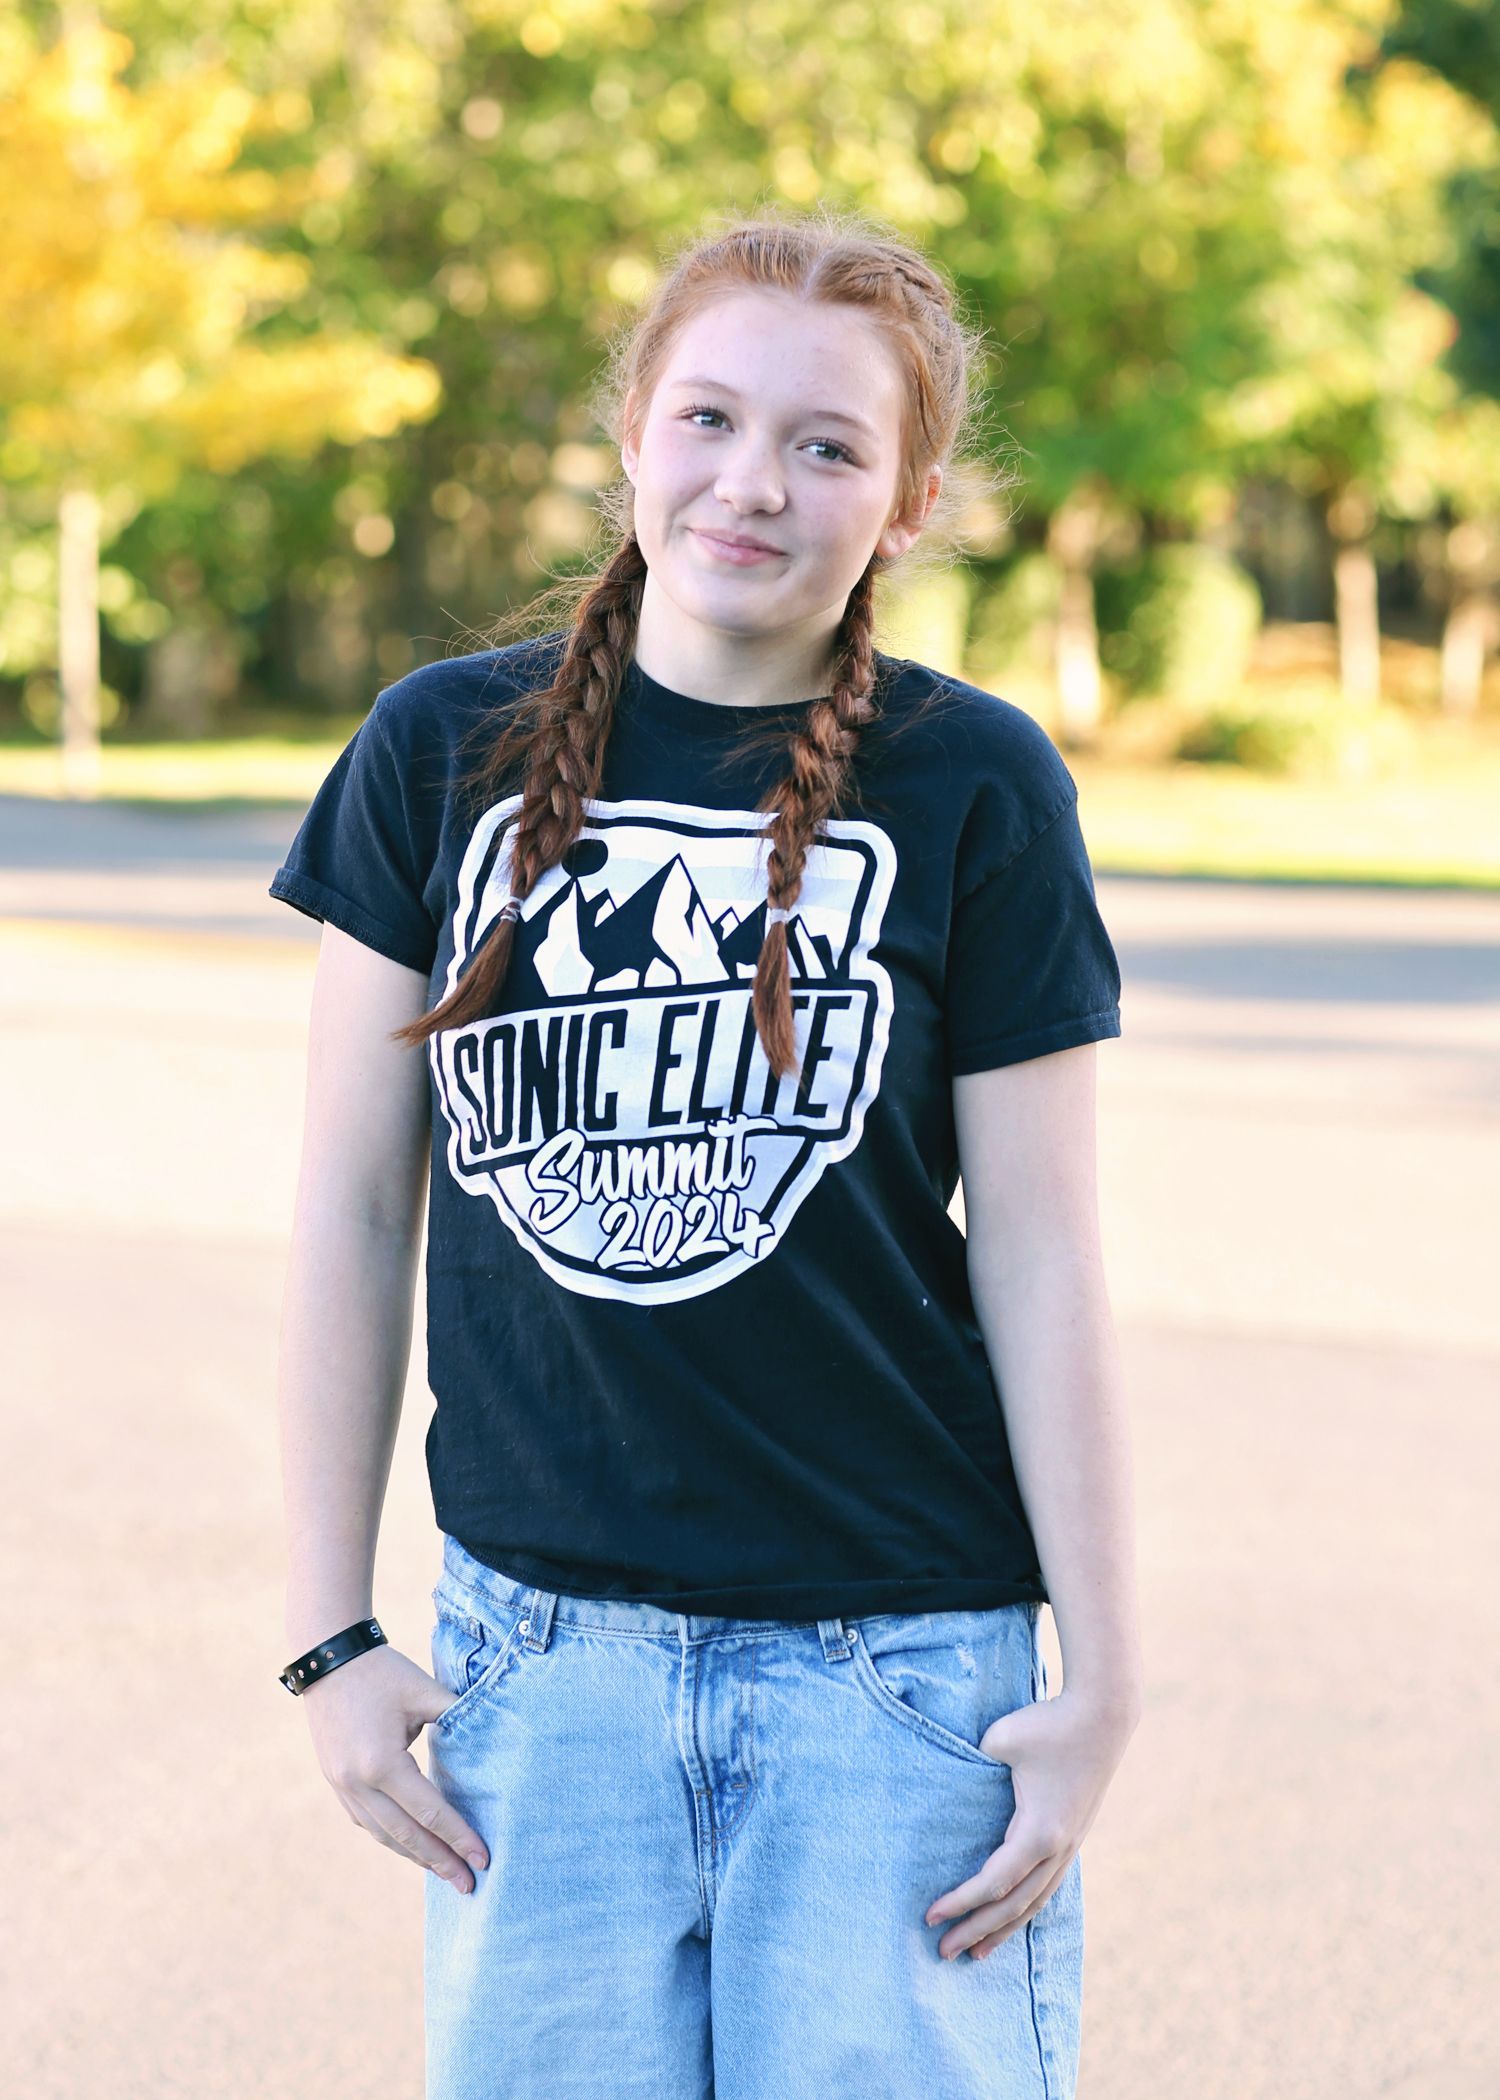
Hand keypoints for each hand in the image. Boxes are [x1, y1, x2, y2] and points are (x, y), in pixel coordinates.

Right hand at [298, 1642, 490, 1893]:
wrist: (327, 1658)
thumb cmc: (382, 1672)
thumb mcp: (424, 1691)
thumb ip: (459, 1718)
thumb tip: (496, 1741)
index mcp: (382, 1764)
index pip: (429, 1812)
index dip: (458, 1837)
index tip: (484, 1860)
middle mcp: (358, 1784)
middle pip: (406, 1835)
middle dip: (440, 1862)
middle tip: (470, 1887)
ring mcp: (342, 1787)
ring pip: (384, 1834)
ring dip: (415, 1857)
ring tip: (446, 1874)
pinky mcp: (336, 1783)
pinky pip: (368, 1822)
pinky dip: (393, 1838)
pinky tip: (412, 1847)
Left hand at [924, 1684, 1138, 1959]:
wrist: (1103, 1715)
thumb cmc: (1048, 1725)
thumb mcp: (999, 1741)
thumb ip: (973, 1772)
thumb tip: (954, 1792)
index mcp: (1038, 1833)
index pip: (993, 1883)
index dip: (960, 1903)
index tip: (929, 1915)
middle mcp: (1057, 1849)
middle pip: (1012, 1906)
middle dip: (976, 1931)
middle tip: (942, 1953)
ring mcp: (1069, 1846)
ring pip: (1034, 1902)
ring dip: (1003, 1929)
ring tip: (977, 1953)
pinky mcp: (1073, 1836)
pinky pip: (1046, 1885)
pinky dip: (1025, 1907)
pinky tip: (1011, 1917)